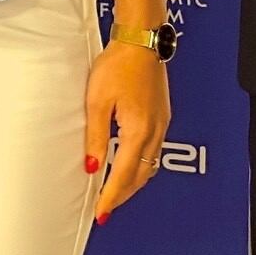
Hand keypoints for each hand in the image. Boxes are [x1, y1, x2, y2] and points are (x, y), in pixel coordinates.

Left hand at [84, 41, 172, 221]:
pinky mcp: (162, 117)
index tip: (102, 212)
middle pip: (141, 175)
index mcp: (139, 130)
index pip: (124, 174)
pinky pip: (153, 151)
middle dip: (123, 194)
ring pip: (150, 165)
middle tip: (106, 208)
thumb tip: (93, 166)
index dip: (112, 196)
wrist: (140, 42)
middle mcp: (155, 131)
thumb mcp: (97, 102)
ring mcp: (161, 124)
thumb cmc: (117, 66)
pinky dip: (141, 165)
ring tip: (115, 193)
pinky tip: (129, 166)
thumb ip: (96, 137)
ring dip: (133, 182)